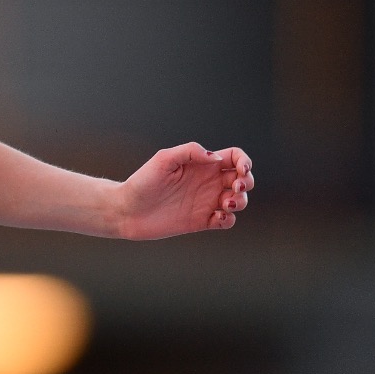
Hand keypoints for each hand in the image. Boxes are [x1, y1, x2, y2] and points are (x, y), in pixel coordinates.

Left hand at [116, 143, 252, 238]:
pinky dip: (229, 220)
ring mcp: (206, 202)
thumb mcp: (164, 159)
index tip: (241, 170)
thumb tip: (216, 158)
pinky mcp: (201, 221)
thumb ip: (190, 152)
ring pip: (238, 201)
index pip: (234, 157)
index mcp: (202, 165)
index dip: (245, 161)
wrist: (127, 210)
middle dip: (247, 182)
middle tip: (235, 187)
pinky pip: (226, 221)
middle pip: (243, 179)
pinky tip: (217, 217)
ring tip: (226, 204)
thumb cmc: (142, 182)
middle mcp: (207, 182)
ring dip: (241, 202)